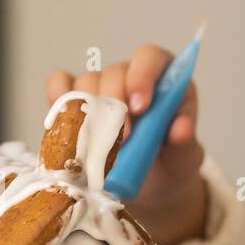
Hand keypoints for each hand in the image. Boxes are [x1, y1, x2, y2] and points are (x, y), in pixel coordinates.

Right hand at [46, 43, 207, 244]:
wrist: (152, 186)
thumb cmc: (172, 164)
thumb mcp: (185, 160)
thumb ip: (186, 144)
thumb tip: (181, 129)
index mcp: (166, 80)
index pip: (150, 58)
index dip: (143, 76)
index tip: (141, 107)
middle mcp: (131, 76)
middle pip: (115, 72)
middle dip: (115, 105)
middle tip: (122, 139)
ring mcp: (102, 86)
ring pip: (87, 83)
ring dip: (91, 113)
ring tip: (101, 147)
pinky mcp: (77, 100)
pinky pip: (59, 85)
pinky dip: (58, 100)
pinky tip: (64, 122)